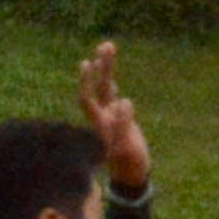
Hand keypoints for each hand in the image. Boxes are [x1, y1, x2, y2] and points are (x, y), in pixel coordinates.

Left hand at [75, 41, 151, 189]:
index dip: (87, 82)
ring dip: (107, 68)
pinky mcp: (117, 117)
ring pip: (105, 87)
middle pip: (97, 87)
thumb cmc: (129, 163)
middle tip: (105, 46)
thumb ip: (124, 124)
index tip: (88, 64)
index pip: (88, 99)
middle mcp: (101, 116)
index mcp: (98, 124)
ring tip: (108, 45)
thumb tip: (125, 101)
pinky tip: (108, 73)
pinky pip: (111, 96)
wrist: (131, 172)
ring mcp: (108, 115)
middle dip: (100, 67)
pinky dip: (110, 83)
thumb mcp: (127, 147)